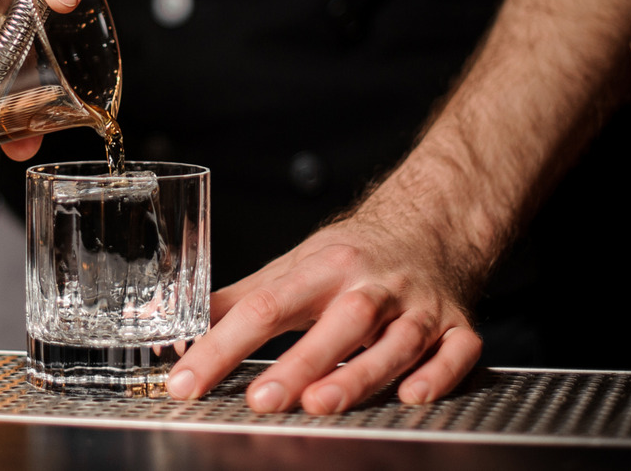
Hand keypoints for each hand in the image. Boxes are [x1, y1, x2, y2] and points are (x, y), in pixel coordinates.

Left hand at [165, 217, 482, 413]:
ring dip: (360, 373)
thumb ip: (235, 302)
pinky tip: (413, 395)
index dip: (223, 345)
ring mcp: (419, 307)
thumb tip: (172, 331)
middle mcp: (373, 286)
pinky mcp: (458, 327)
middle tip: (262, 399)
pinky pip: (456, 351)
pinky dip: (439, 374)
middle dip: (301, 362)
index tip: (187, 380)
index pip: (265, 306)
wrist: (432, 224)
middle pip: (339, 322)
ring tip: (322, 404)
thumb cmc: (352, 256)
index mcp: (324, 268)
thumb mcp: (291, 268)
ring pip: (395, 341)